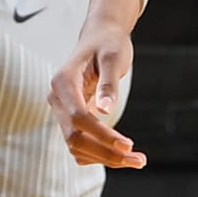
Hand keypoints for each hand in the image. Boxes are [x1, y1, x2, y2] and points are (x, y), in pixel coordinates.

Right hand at [50, 23, 144, 168]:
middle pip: (75, 139)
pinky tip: (124, 154)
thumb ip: (108, 83)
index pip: (78, 118)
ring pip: (77, 147)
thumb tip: (105, 110)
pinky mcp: (71, 118)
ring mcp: (62, 110)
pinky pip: (81, 145)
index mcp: (63, 82)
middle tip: (140, 160)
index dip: (102, 135)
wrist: (100, 36)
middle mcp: (57, 99)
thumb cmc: (108, 43)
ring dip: (105, 158)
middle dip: (107, 153)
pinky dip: (100, 154)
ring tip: (138, 160)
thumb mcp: (113, 57)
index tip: (129, 145)